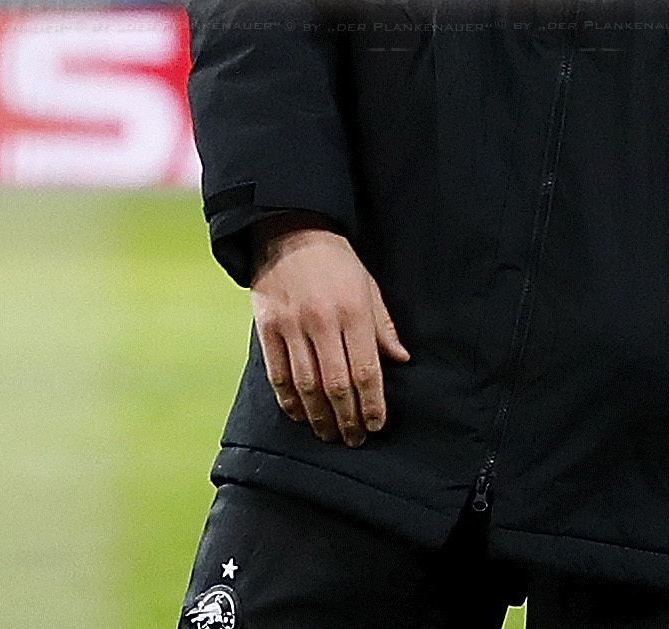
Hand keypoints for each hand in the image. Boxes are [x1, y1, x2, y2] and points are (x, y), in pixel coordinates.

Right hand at [251, 225, 408, 447]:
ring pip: (306, 386)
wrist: (289, 229)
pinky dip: (289, 402)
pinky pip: (278, 375)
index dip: (372, 404)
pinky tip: (301, 415)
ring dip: (319, 417)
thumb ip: (383, 326)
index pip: (365, 369)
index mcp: (353, 309)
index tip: (377, 425)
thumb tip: (402, 360)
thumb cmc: (336, 260)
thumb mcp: (368, 285)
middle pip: (336, 385)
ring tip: (330, 434)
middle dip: (347, 419)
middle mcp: (322, 320)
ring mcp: (291, 325)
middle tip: (354, 440)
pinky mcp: (267, 327)